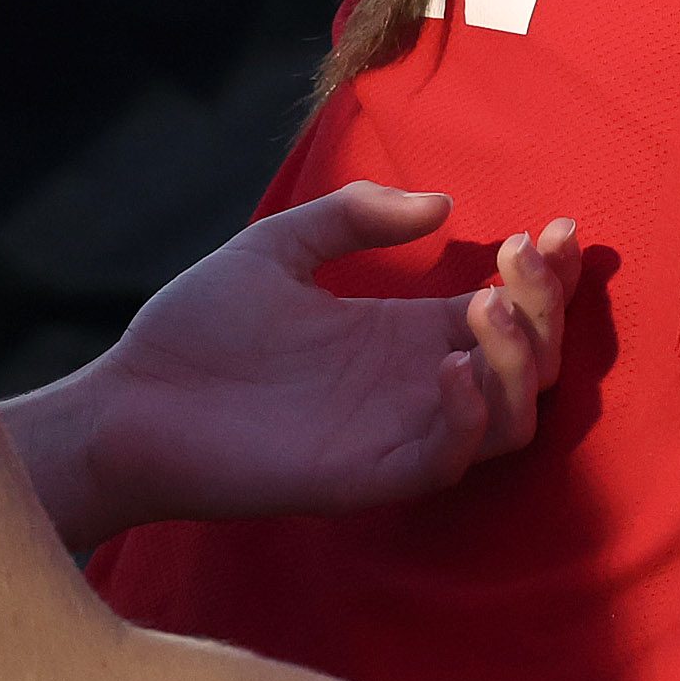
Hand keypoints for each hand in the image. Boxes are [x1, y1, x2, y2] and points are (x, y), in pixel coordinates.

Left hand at [16, 185, 578, 549]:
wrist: (125, 405)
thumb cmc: (193, 330)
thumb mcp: (276, 246)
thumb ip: (353, 217)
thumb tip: (442, 206)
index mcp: (406, 333)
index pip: (513, 310)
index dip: (549, 275)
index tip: (554, 228)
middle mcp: (419, 384)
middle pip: (534, 360)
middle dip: (548, 306)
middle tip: (519, 256)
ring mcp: (400, 432)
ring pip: (516, 416)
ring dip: (519, 358)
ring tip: (484, 305)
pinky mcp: (371, 475)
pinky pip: (453, 457)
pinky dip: (471, 413)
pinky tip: (446, 365)